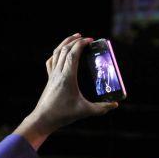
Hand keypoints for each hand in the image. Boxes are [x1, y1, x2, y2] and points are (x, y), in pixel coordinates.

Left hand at [16, 34, 117, 148]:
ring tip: (74, 38)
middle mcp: (58, 73)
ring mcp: (52, 75)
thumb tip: (115, 105)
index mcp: (67, 77)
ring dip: (65, 43)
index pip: (73, 54)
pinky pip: (51, 61)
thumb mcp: (85, 111)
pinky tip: (61, 53)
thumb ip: (102, 108)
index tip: (90, 40)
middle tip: (85, 37)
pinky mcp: (49, 79)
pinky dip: (57, 53)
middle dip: (75, 40)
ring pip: (57, 53)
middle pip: (65, 50)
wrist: (43, 119)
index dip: (81, 44)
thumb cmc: (63, 115)